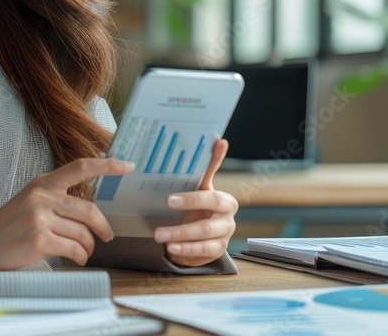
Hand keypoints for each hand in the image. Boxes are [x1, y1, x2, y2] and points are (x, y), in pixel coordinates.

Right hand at [0, 157, 134, 268]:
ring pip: (84, 233)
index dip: (108, 165)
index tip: (128, 166)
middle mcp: (43, 196)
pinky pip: (74, 249)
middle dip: (103, 227)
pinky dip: (80, 257)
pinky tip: (75, 259)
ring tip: (82, 253)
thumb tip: (89, 213)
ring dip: (88, 247)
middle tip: (106, 237)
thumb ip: (56, 200)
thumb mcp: (30, 201)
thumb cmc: (7, 225)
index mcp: (43, 183)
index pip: (81, 167)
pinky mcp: (39, 240)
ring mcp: (40, 218)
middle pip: (90, 210)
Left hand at [153, 138, 237, 266]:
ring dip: (180, 234)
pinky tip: (171, 247)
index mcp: (224, 198)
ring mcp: (225, 233)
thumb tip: (218, 137)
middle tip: (166, 205)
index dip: (193, 195)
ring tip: (159, 234)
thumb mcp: (199, 188)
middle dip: (189, 207)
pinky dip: (186, 249)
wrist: (201, 235)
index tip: (171, 197)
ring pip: (205, 233)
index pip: (211, 194)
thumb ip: (206, 167)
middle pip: (212, 210)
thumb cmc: (198, 207)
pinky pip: (203, 250)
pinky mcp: (218, 250)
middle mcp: (228, 215)